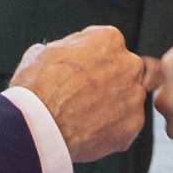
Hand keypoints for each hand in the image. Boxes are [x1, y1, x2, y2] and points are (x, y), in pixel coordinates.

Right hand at [10, 26, 150, 162]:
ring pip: (128, 99)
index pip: (107, 46)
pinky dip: (112, 131)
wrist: (39, 125)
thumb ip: (63, 50)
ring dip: (112, 107)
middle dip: (109, 83)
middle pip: (124, 71)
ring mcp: (134, 95)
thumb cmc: (37, 88)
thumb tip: (59, 54)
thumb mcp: (42, 53)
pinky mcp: (134, 124)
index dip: (91, 62)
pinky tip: (90, 133)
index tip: (80, 74)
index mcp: (109, 39)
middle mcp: (129, 63)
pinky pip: (127, 126)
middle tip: (84, 98)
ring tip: (85, 119)